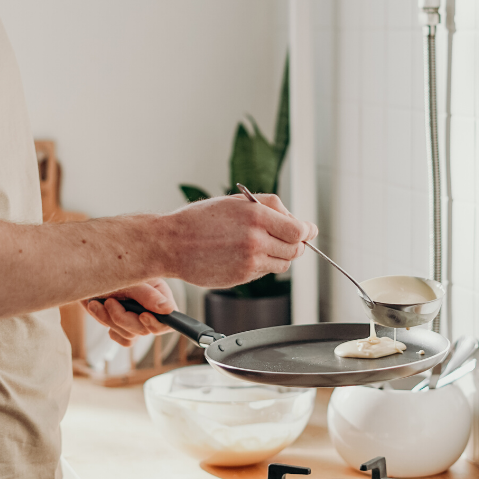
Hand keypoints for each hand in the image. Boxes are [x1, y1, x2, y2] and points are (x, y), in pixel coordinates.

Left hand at [82, 279, 177, 346]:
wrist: (83, 274)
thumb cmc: (107, 270)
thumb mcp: (129, 281)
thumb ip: (148, 296)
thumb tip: (169, 310)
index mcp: (159, 293)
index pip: (169, 318)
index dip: (157, 322)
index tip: (142, 316)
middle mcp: (151, 307)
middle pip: (146, 329)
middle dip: (124, 319)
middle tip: (110, 302)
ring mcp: (137, 318)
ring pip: (132, 335)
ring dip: (110, 321)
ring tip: (96, 303)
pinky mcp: (124, 326)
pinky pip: (124, 340)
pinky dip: (110, 328)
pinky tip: (100, 311)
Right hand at [160, 193, 317, 288]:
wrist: (171, 244)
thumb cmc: (199, 220)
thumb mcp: (235, 201)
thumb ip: (268, 206)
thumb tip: (295, 218)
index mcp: (257, 216)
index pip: (299, 230)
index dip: (306, 231)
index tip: (308, 230)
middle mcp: (256, 240)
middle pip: (295, 249)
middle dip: (295, 244)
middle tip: (285, 237)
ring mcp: (249, 262)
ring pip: (283, 263)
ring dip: (279, 255)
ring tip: (260, 245)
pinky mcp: (242, 277)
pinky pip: (264, 272)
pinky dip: (261, 265)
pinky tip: (243, 255)